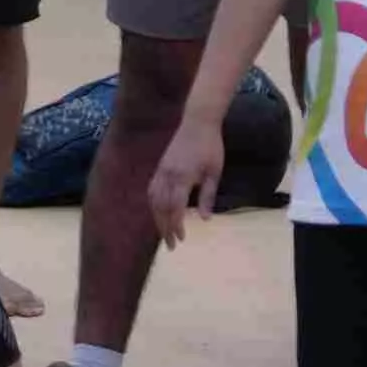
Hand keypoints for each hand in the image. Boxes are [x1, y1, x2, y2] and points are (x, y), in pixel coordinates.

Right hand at [146, 115, 226, 248]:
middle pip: (161, 207)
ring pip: (153, 199)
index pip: (175, 207)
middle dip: (164, 227)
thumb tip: (204, 219)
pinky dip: (153, 203)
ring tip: (163, 232)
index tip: (181, 239)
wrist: (198, 121)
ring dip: (157, 217)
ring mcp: (161, 169)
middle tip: (171, 245)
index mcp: (182, 177)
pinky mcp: (160, 166)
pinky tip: (158, 211)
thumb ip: (208, 196)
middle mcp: (167, 175)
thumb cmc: (210, 147)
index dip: (176, 225)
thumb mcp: (214, 172)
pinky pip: (152, 188)